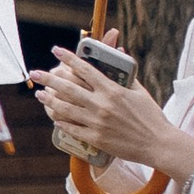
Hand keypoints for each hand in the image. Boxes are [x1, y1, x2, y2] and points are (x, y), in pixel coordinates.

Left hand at [32, 36, 193, 181]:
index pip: (85, 69)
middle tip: (35, 73)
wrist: (158, 143)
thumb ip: (126, 73)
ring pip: (65, 109)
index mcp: (112, 90)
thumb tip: (120, 52)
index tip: (56, 50)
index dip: (68, 58)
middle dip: (49, 78)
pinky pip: (72, 128)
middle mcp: (101, 105)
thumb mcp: (139, 91)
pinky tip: (54, 117)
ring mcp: (96, 123)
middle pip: (68, 88)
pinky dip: (62, 122)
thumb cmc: (151, 116)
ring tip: (39, 94)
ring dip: (50, 100)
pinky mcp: (95, 139)